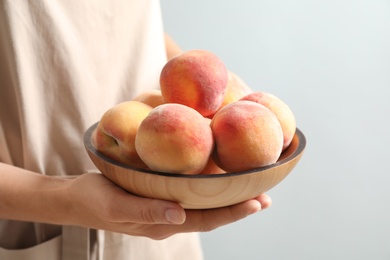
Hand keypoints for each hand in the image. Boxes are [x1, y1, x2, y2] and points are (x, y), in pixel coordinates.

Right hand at [66, 173, 271, 238]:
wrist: (75, 198)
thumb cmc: (93, 200)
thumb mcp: (116, 205)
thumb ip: (146, 211)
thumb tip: (179, 215)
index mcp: (162, 224)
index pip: (205, 221)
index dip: (232, 213)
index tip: (257, 203)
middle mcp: (169, 218)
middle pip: (210, 215)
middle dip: (238, 208)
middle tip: (265, 197)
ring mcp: (165, 209)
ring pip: (203, 206)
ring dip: (228, 199)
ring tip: (252, 190)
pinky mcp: (159, 196)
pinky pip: (190, 195)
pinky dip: (209, 189)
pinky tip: (217, 178)